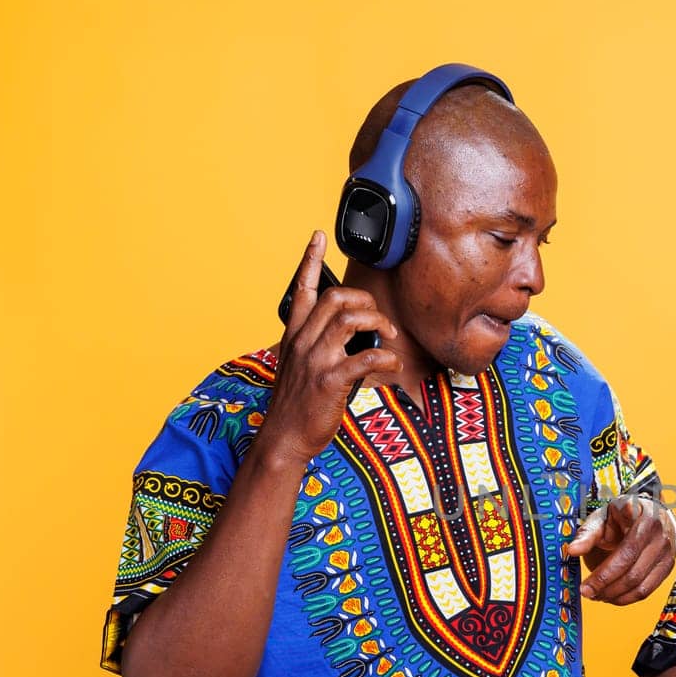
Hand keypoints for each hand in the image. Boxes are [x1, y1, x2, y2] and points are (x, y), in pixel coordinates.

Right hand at [256, 231, 403, 468]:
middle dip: (363, 299)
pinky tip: (391, 365)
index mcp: (294, 336)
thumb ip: (316, 346)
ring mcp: (315, 361)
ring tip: (387, 336)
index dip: (310, 260)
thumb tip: (349, 336)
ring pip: (349, 319)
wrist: (284, 439)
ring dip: (377, 322)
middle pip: (334, 298)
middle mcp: (303, 343)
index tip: (319, 237)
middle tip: (377, 318)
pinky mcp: (330, 382)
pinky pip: (365, 358)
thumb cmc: (296, 405)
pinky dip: (385, 358)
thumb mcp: (298, 367)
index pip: (301, 289)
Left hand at [566, 494, 675, 604]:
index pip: (627, 547)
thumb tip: (572, 551)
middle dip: (605, 584)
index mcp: (643, 515)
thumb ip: (587, 533)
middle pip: (631, 570)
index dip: (610, 568)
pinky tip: (610, 596)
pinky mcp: (667, 567)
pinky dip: (626, 598)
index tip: (587, 578)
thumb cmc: (622, 517)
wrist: (650, 516)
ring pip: (639, 584)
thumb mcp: (603, 517)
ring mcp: (666, 552)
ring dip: (614, 595)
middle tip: (586, 591)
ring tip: (596, 595)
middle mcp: (659, 534)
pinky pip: (646, 591)